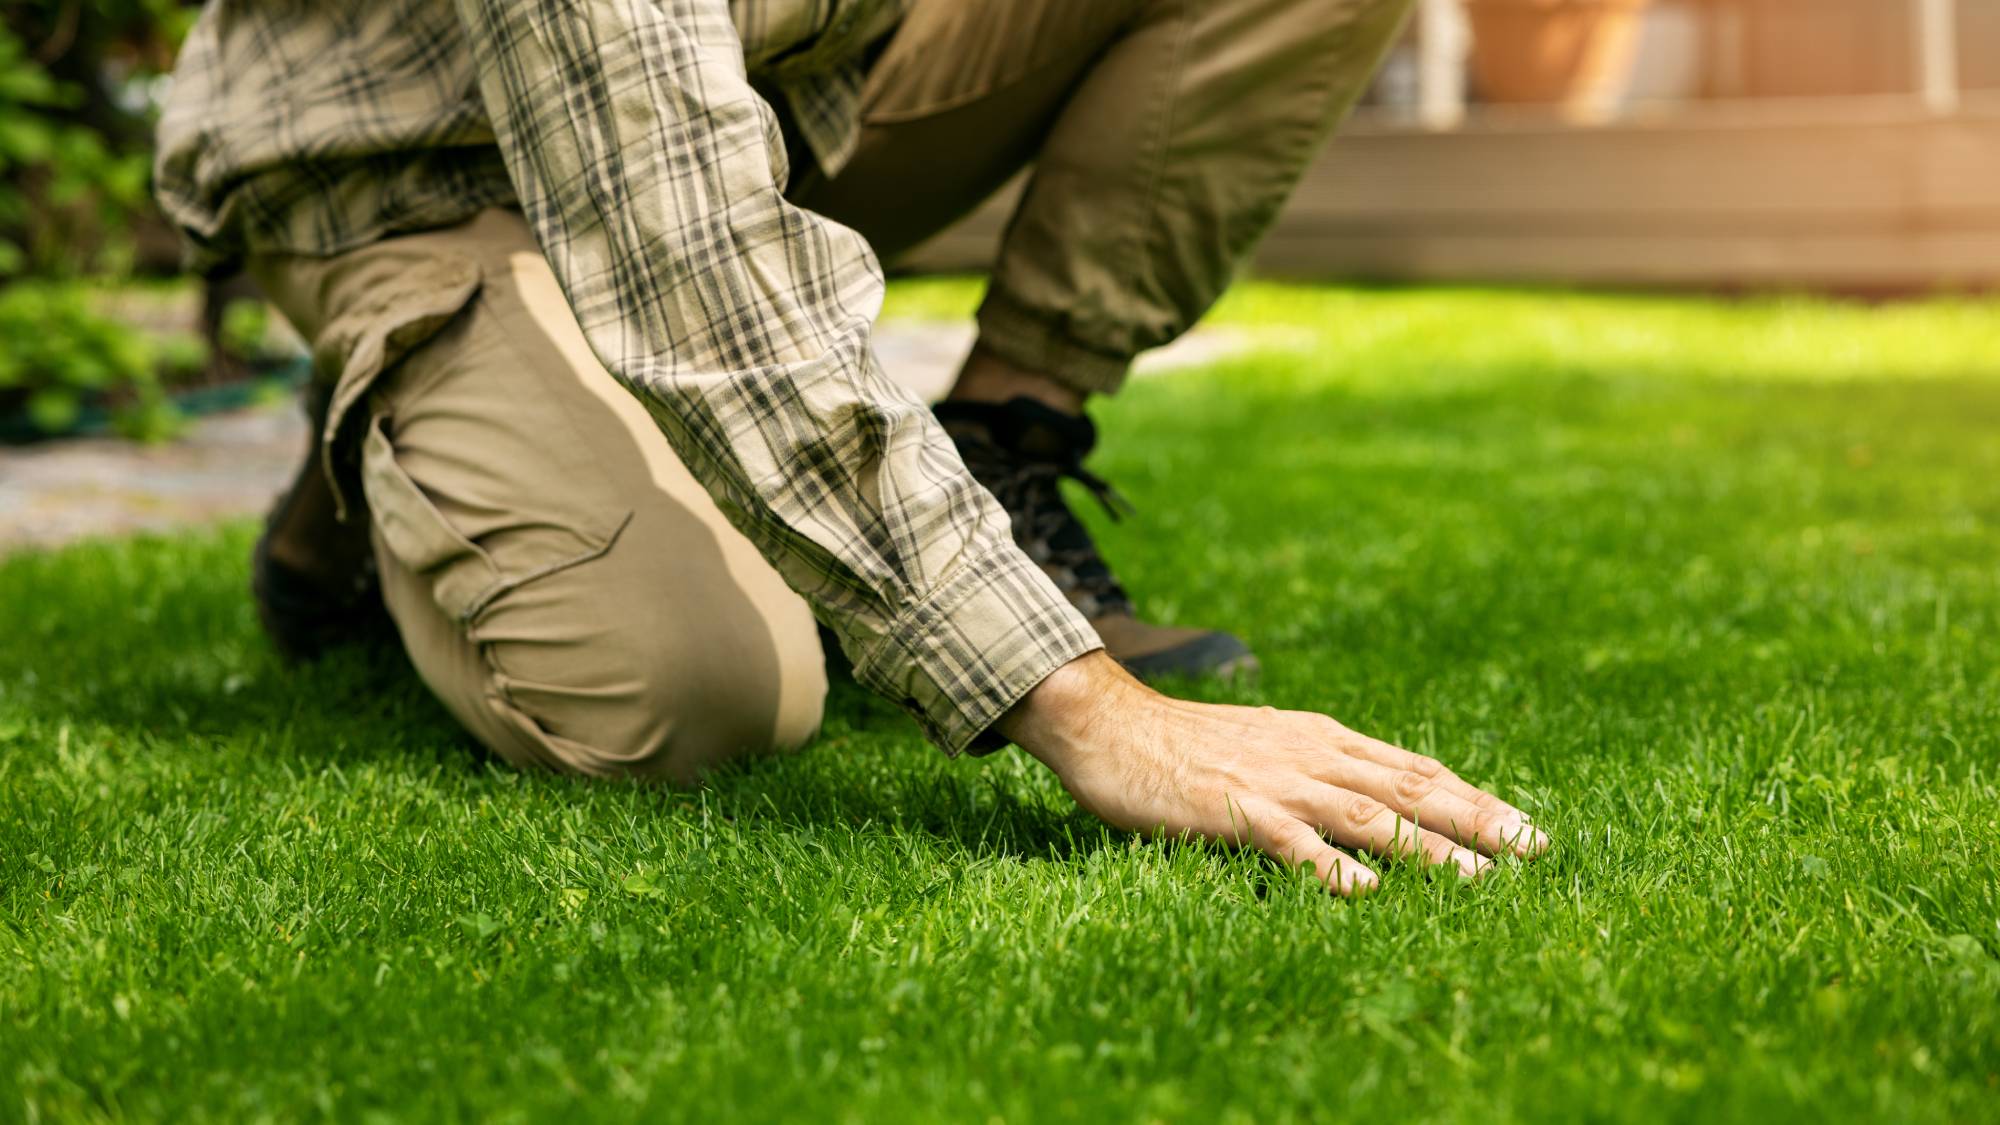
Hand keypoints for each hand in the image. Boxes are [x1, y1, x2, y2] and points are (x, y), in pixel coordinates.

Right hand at [997, 652, 1548, 894]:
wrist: (1111, 723)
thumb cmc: (1185, 743)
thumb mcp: (1266, 744)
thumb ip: (1318, 766)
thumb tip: (1371, 794)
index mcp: (1323, 739)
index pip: (1415, 771)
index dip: (1474, 799)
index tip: (1524, 828)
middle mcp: (1314, 754)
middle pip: (1411, 790)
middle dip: (1478, 821)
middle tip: (1534, 850)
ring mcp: (1277, 781)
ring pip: (1369, 816)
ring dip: (1430, 849)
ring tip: (1480, 882)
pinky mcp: (1235, 809)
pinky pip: (1293, 841)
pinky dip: (1332, 865)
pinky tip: (1366, 891)